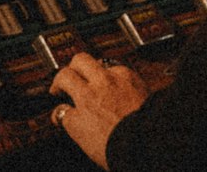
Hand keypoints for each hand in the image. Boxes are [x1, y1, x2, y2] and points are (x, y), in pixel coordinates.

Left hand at [50, 53, 149, 167]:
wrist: (144, 145)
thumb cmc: (150, 129)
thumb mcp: (147, 100)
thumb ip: (133, 94)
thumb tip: (129, 98)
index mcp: (125, 76)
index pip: (106, 66)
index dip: (99, 75)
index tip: (96, 81)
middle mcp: (104, 82)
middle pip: (81, 60)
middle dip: (74, 67)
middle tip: (70, 76)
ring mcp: (88, 98)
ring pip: (65, 76)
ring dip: (59, 83)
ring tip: (57, 91)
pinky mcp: (76, 119)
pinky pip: (61, 112)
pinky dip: (59, 116)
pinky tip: (59, 120)